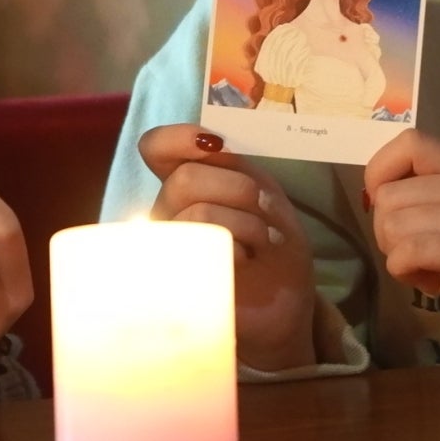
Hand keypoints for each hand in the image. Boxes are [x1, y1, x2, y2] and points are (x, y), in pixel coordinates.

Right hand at [139, 125, 317, 372]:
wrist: (284, 302)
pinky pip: (200, 250)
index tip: (216, 145)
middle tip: (264, 206)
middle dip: (237, 187)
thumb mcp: (264, 193)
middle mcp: (168, 212)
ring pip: (196, 212)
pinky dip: (236, 246)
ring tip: (266, 239)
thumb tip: (213, 142)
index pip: (155, 148)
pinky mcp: (178, 283)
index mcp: (187, 182)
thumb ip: (236, 167)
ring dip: (245, 221)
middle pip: (184, 179)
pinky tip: (248, 258)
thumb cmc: (272, 244)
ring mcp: (168, 248)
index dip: (177, 137)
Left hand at [363, 130, 439, 371]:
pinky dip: (404, 271)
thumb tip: (373, 192)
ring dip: (396, 255)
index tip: (386, 206)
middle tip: (413, 254)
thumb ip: (422, 195)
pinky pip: (409, 252)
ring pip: (394, 224)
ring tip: (425, 268)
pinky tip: (428, 283)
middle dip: (386, 231)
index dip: (381, 171)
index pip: (411, 143)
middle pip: (391, 194)